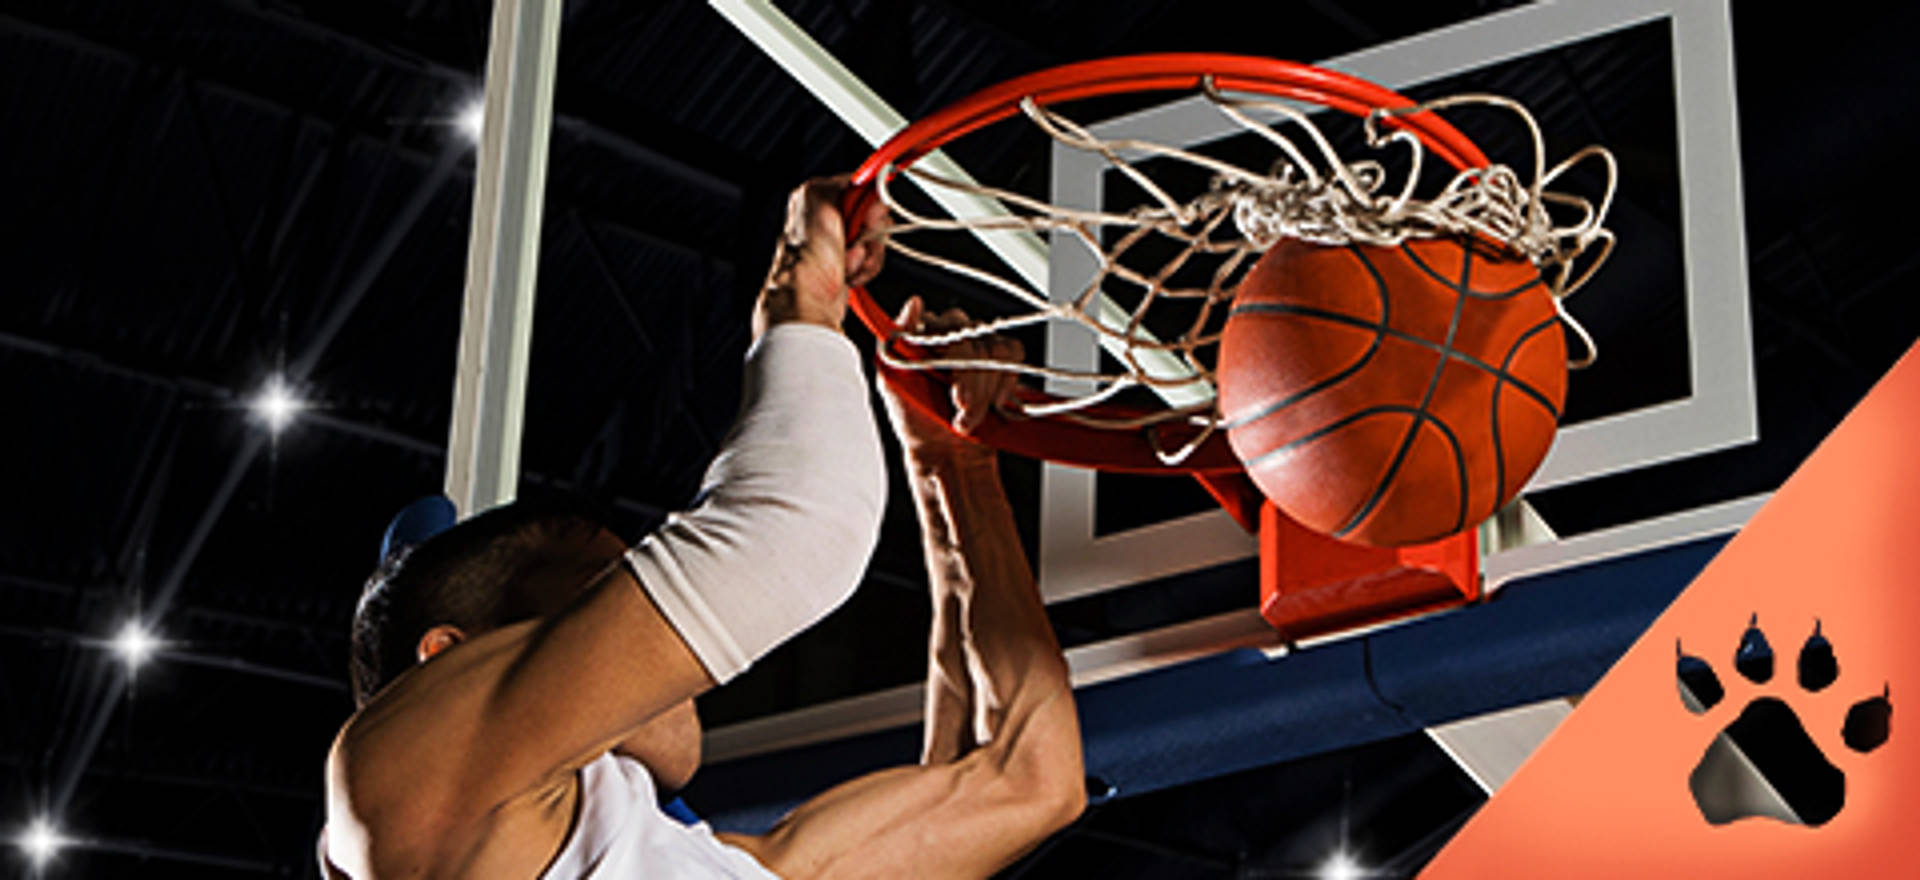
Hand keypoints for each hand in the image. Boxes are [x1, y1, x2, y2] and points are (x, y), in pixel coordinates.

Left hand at [754, 176, 888, 336]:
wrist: (807, 302)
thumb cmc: (807, 258)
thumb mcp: (820, 200)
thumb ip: (846, 182)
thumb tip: (871, 178)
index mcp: (816, 196)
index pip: (860, 188)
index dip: (869, 205)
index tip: (867, 219)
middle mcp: (825, 218)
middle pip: (872, 216)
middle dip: (869, 234)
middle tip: (855, 244)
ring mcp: (838, 243)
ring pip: (875, 240)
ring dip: (868, 255)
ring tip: (849, 263)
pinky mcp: (847, 265)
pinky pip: (872, 260)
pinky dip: (866, 269)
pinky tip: (849, 275)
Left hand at [876, 298, 1022, 467]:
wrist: (944, 452)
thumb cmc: (914, 420)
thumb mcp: (891, 382)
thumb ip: (895, 340)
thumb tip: (915, 303)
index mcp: (923, 333)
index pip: (944, 325)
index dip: (954, 358)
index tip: (954, 391)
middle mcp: (951, 333)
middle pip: (972, 340)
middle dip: (969, 381)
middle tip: (960, 406)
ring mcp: (977, 345)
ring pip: (994, 350)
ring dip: (984, 390)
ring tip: (968, 415)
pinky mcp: (1001, 360)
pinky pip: (1013, 354)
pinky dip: (1006, 381)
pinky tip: (994, 402)